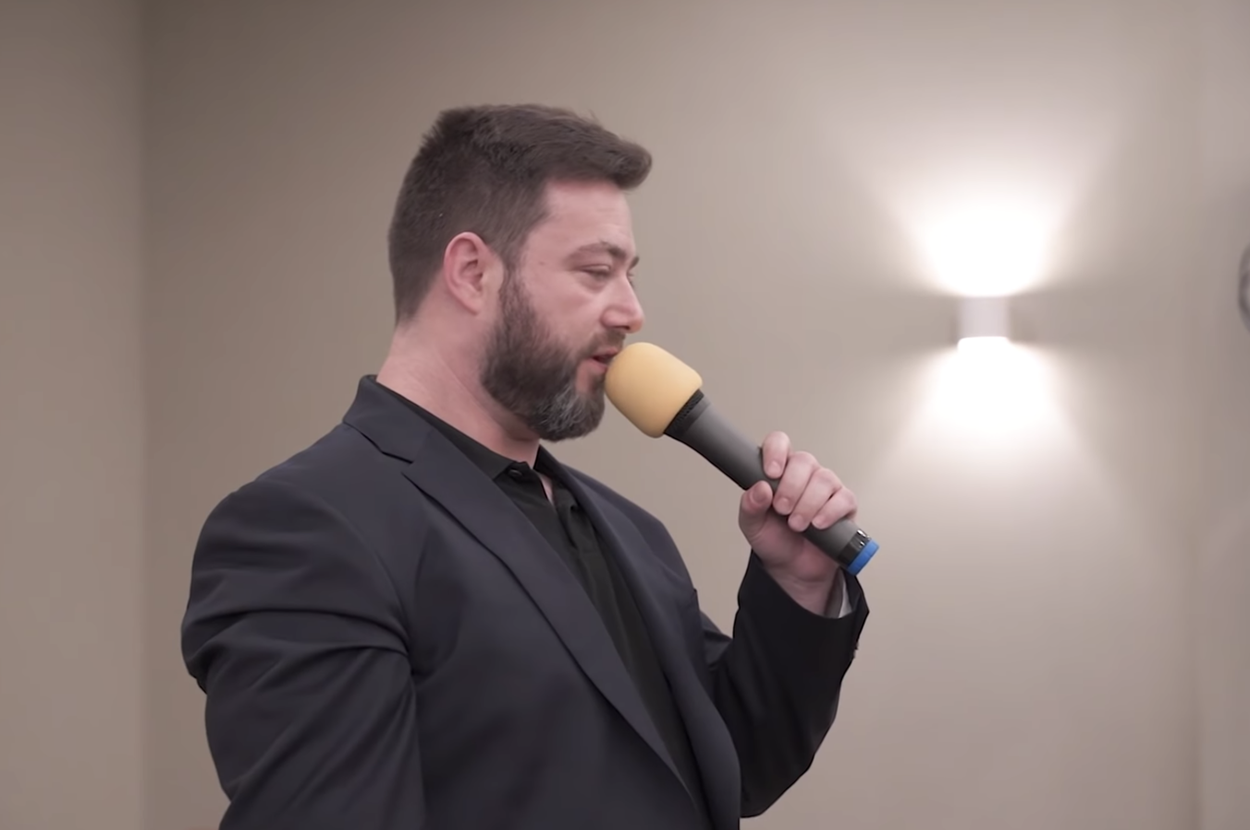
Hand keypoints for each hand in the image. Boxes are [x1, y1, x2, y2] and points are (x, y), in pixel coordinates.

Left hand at [738, 431, 857, 611]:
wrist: (793, 568)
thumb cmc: (774, 540)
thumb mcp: (752, 525)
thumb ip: (750, 506)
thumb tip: (759, 488)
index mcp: (780, 471)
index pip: (780, 443)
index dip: (776, 452)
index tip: (771, 473)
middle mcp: (804, 475)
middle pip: (804, 460)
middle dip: (791, 487)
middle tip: (782, 510)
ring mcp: (826, 488)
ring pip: (824, 479)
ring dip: (808, 503)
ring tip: (797, 524)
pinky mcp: (844, 505)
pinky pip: (844, 499)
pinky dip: (829, 512)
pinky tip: (817, 524)